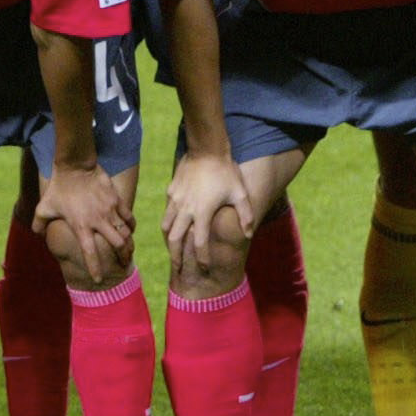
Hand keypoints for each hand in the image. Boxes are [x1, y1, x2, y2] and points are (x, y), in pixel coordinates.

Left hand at [33, 164, 132, 279]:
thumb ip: (39, 223)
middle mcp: (98, 221)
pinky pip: (129, 217)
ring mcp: (109, 210)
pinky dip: (131, 226)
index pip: (90, 253)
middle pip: (118, 245)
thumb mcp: (44, 207)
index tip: (98, 279)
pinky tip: (130, 230)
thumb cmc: (58, 187)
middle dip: (123, 257)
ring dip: (129, 244)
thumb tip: (37, 234)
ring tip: (129, 250)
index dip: (95, 268)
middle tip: (123, 264)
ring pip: (126, 233)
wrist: (74, 165)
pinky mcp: (116, 200)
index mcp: (81, 226)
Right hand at [162, 151, 252, 276]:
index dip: (202, 258)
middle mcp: (185, 209)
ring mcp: (176, 199)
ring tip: (172, 248)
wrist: (206, 148)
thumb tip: (249, 234)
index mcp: (202, 213)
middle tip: (178, 267)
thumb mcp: (240, 193)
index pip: (199, 243)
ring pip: (166, 225)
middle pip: (175, 239)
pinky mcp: (171, 190)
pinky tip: (174, 223)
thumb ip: (246, 215)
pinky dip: (169, 221)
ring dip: (169, 239)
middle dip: (176, 256)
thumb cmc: (225, 171)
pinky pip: (167, 210)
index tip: (204, 267)